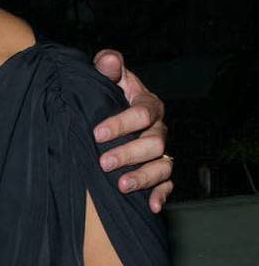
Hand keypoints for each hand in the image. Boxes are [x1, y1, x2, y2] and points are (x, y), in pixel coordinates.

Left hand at [92, 50, 172, 213]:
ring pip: (162, 165)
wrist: (108, 117)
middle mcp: (158, 129)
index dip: (121, 123)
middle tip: (103, 163)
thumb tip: (110, 59)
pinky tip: (150, 206)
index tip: (96, 133)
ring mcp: (161, 151)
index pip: (142, 113)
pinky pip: (168, 185)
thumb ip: (106, 67)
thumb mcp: (105, 79)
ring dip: (144, 177)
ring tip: (121, 186)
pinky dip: (161, 195)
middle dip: (129, 153)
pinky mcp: (160, 171)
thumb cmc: (106, 95)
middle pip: (153, 142)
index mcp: (148, 104)